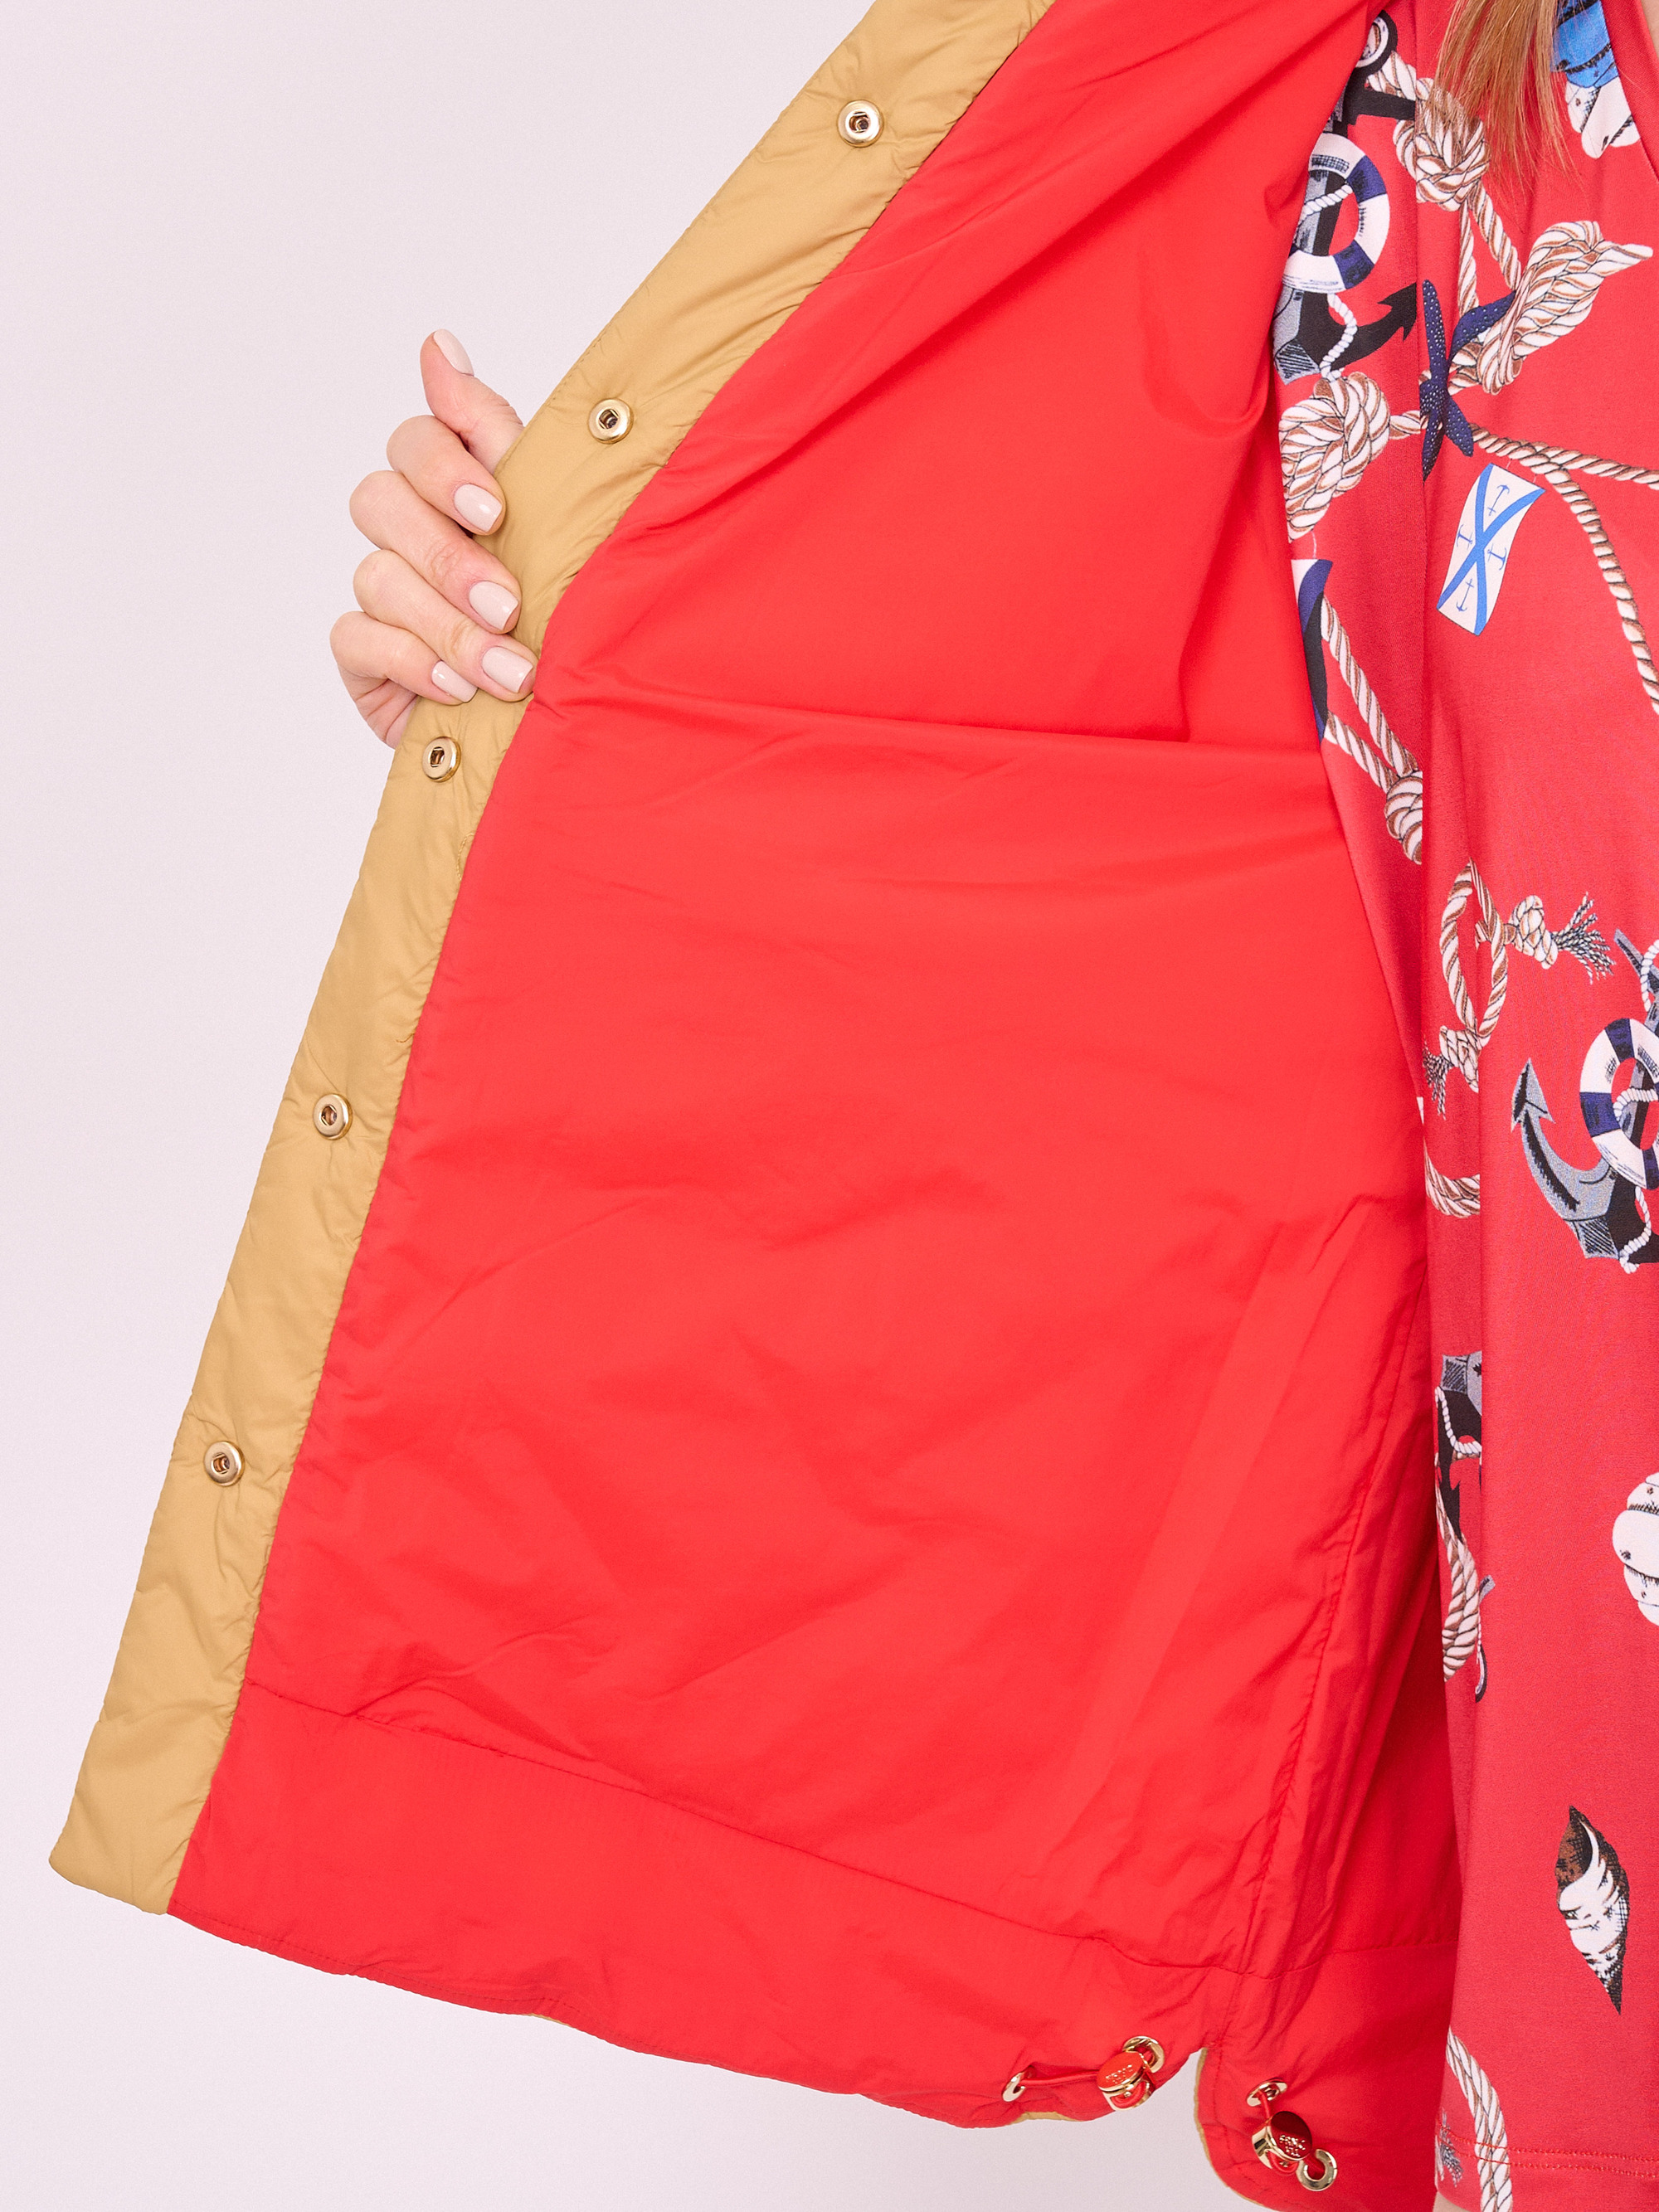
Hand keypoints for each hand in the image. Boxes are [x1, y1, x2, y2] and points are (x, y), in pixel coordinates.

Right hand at [332, 331, 529, 745]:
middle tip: (508, 605)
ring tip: (510, 672)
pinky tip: (457, 690)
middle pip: (381, 499)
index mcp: (460, 486)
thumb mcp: (555, 524)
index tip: (496, 510)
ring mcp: (384, 591)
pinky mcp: (364, 654)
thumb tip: (438, 341)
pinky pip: (358, 637)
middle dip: (448, 557)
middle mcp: (412, 528)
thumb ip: (496, 435)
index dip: (447, 466)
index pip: (420, 439)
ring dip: (447, 626)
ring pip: (378, 576)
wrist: (562, 723)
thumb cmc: (566, 615)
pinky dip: (411, 661)